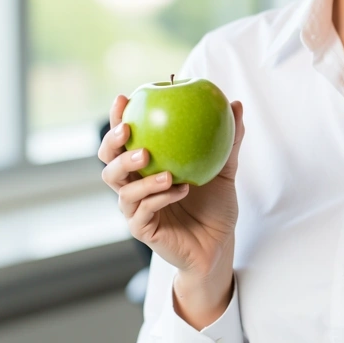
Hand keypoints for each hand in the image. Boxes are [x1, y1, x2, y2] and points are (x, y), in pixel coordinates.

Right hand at [99, 93, 245, 280]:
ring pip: (121, 189)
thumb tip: (235, 104)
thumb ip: (229, 139)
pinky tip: (180, 189)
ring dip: (139, 176)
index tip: (124, 98)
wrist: (219, 244)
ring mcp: (135, 209)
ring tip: (164, 170)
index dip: (117, 119)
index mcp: (146, 167)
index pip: (124, 140)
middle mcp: (135, 186)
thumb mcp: (226, 168)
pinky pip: (143, 211)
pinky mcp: (143, 230)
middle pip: (108, 162)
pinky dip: (160, 198)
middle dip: (113, 144)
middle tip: (129, 132)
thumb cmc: (216, 205)